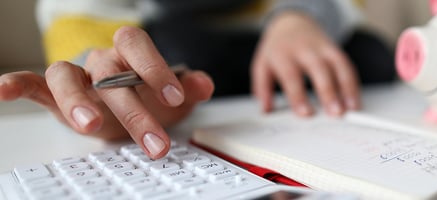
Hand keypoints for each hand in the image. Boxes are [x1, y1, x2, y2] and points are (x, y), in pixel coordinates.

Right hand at [0, 26, 213, 158]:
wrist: (127, 103)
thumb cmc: (148, 95)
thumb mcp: (174, 95)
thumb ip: (189, 87)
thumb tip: (204, 83)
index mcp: (130, 54)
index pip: (137, 45)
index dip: (154, 67)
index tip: (174, 96)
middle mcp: (101, 60)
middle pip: (109, 72)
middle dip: (133, 110)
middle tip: (155, 143)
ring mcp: (77, 75)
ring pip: (66, 75)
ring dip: (77, 100)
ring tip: (90, 126)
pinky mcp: (53, 94)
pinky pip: (32, 83)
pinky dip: (17, 84)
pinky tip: (3, 91)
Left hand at [252, 11, 360, 116]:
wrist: (292, 22)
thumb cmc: (278, 49)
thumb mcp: (262, 65)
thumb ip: (263, 88)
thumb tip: (266, 110)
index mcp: (283, 54)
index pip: (291, 76)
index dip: (299, 96)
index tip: (306, 113)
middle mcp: (304, 49)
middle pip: (319, 69)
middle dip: (329, 92)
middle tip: (335, 113)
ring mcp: (322, 48)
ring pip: (338, 65)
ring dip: (347, 88)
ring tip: (351, 108)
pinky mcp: (335, 49)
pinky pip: (347, 65)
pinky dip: (353, 84)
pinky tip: (355, 100)